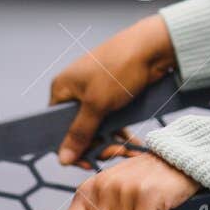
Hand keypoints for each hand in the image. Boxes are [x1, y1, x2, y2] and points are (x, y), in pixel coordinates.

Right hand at [48, 14, 176, 166]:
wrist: (153, 47)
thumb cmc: (120, 67)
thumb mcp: (97, 104)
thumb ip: (80, 133)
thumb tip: (63, 158)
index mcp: (63, 89)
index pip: (56, 127)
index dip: (69, 147)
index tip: (87, 162)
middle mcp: (76, 91)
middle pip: (78, 129)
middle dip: (95, 146)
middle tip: (112, 155)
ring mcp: (95, 93)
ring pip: (97, 127)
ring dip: (110, 142)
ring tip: (125, 151)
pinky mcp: (113, 95)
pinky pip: (111, 120)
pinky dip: (120, 132)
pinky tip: (131, 143)